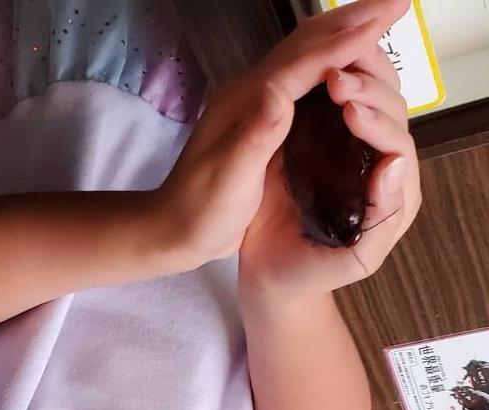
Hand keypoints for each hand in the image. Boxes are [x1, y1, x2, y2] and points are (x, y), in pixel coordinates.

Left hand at [154, 0, 411, 271]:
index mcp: (249, 102)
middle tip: (397, 2)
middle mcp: (251, 92)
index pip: (306, 60)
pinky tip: (345, 63)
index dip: (348, 39)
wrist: (170, 230)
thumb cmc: (199, 212)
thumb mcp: (228, 180)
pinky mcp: (258, 117)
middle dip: (354, 20)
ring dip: (343, 33)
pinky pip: (301, 75)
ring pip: (304, 53)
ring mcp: (253, 102)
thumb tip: (279, 94)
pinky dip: (329, 59)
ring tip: (379, 19)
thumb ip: (254, 136)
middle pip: (308, 42)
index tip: (388, 16)